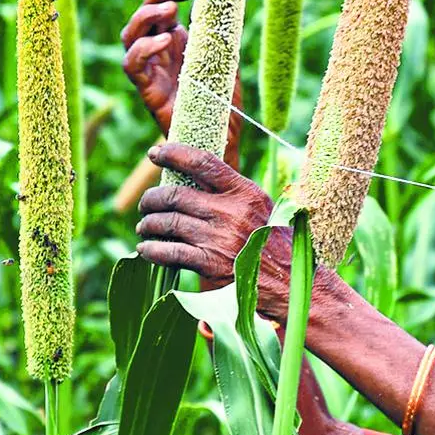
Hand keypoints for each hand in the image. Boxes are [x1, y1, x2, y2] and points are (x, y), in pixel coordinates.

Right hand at [121, 0, 242, 166]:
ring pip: (129, 36)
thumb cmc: (224, 102)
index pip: (161, 8)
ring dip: (146, 17)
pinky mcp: (147, 90)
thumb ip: (218, 34)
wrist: (222, 138)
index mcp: (176, 43)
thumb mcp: (226, 59)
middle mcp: (159, 54)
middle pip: (142, 16)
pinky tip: (166, 40)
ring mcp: (151, 71)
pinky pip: (132, 65)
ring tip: (172, 11)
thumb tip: (218, 2)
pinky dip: (144, 48)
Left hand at [135, 143, 289, 307]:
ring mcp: (218, 238)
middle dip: (152, 198)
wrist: (289, 281)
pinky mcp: (209, 264)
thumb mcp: (260, 208)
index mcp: (245, 192)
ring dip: (149, 224)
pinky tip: (146, 249)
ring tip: (145, 227)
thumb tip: (191, 178)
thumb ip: (231, 193)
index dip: (173, 154)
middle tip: (147, 204)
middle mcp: (230, 211)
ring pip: (167, 222)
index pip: (202, 162)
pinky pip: (168, 252)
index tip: (154, 152)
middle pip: (175, 194)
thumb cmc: (272, 242)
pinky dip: (151, 250)